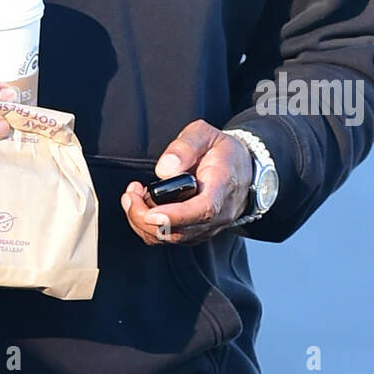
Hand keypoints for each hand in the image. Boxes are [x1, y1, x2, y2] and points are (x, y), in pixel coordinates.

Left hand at [120, 120, 253, 245]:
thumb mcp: (206, 134)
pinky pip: (169, 238)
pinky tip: (143, 205)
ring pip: (171, 238)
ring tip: (134, 195)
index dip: (175, 216)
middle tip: (131, 193)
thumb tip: (165, 170)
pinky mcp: (196, 232)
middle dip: (146, 217)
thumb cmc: (223, 152)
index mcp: (223, 187)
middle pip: (180, 231)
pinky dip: (148, 226)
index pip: (203, 210)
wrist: (243, 169)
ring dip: (143, 221)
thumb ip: (185, 146)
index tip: (151, 212)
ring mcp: (207, 227)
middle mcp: (218, 215)